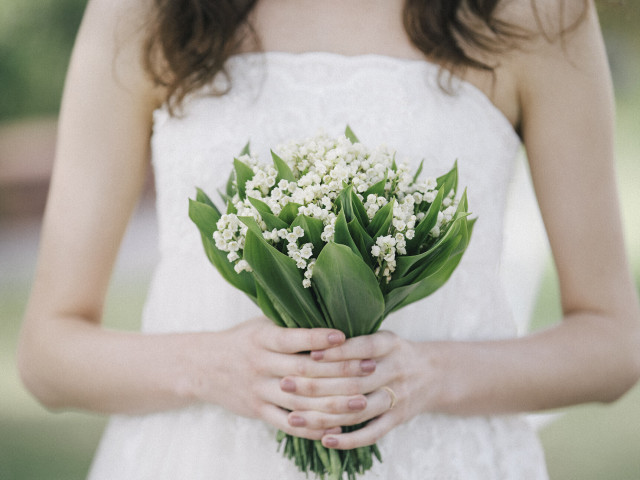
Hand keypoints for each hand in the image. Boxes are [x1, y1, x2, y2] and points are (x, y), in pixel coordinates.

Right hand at [191, 317, 379, 440]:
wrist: (203, 366)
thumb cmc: (242, 341)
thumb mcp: (260, 324)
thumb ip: (290, 324)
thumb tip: (332, 313)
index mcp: (262, 339)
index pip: (293, 339)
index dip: (318, 339)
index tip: (345, 337)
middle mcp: (260, 364)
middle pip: (304, 372)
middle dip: (340, 372)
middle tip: (370, 369)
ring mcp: (259, 390)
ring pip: (300, 401)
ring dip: (333, 404)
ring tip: (362, 402)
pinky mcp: (258, 411)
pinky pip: (288, 424)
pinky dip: (312, 428)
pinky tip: (336, 427)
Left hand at [279, 330, 435, 448]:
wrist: (434, 374)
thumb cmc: (393, 352)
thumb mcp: (381, 335)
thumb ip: (354, 337)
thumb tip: (310, 333)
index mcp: (390, 344)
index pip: (362, 348)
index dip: (336, 352)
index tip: (308, 354)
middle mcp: (395, 370)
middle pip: (354, 381)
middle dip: (317, 384)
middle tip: (285, 383)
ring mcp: (397, 397)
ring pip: (358, 409)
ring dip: (324, 415)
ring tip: (294, 416)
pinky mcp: (397, 419)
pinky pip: (372, 432)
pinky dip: (349, 439)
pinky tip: (325, 439)